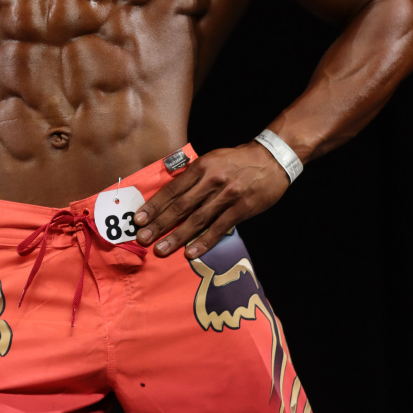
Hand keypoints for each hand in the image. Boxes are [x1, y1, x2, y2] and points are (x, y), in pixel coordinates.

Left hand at [134, 142, 289, 257]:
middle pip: (180, 206)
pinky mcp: (241, 208)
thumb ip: (193, 176)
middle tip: (142, 238)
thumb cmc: (238, 160)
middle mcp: (211, 181)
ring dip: (177, 236)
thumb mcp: (212, 159)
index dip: (154, 205)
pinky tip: (190, 253)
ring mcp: (227, 196)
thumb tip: (171, 194)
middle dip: (159, 224)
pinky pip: (219, 228)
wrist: (272, 159)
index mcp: (201, 167)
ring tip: (161, 249)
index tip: (139, 219)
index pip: (172, 189)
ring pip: (197, 219)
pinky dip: (204, 241)